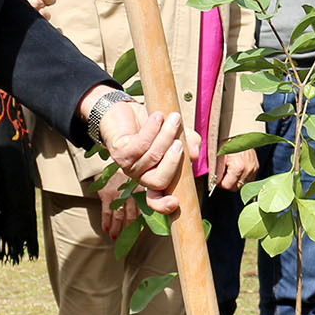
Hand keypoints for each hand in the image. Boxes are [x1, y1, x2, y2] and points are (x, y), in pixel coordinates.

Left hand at [83, 91, 185, 212]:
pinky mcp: (119, 151)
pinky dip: (152, 129)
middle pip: (158, 181)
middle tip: (180, 142)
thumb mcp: (176, 132)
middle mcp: (140, 175)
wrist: (122, 109)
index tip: (176, 202)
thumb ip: (189, 142)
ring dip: (165, 135)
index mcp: (154, 176)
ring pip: (152, 157)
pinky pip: (140, 144)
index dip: (164, 205)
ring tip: (173, 118)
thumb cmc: (150, 125)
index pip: (156, 199)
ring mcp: (128, 166)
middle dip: (172, 161)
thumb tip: (196, 154)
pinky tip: (157, 116)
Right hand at [95, 167, 140, 240]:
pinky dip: (106, 222)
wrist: (112, 162)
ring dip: (116, 229)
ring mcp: (118, 195)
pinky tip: (106, 229)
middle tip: (127, 241)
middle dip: (129, 230)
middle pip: (131, 217)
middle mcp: (131, 194)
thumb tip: (151, 214)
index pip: (143, 212)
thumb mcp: (139, 183)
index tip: (139, 235)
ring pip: (119, 216)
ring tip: (115, 238)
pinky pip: (107, 211)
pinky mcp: (107, 195)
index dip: (141, 225)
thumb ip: (144, 196)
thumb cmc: (128, 176)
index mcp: (141, 192)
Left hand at [215, 148, 258, 190]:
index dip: (220, 184)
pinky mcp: (256, 169)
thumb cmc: (228, 144)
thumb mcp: (219, 156)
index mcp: (238, 167)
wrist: (240, 135)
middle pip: (235, 188)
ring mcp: (253, 170)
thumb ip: (216, 172)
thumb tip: (214, 183)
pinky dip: (241, 178)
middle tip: (223, 175)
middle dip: (228, 184)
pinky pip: (248, 180)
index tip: (218, 179)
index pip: (227, 186)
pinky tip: (238, 170)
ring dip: (235, 181)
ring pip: (242, 185)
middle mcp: (248, 170)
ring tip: (231, 171)